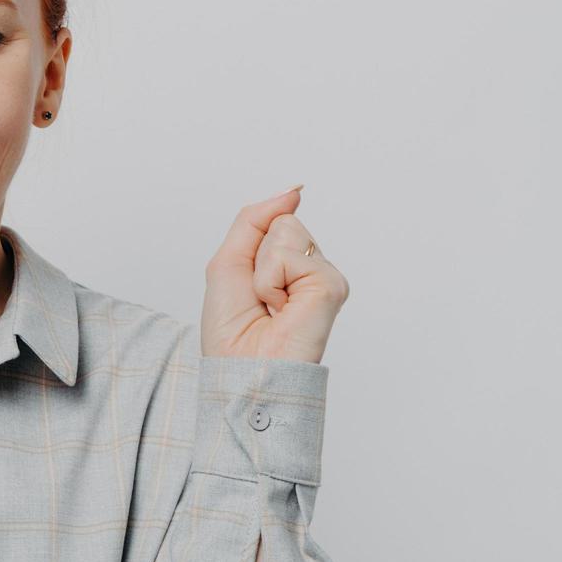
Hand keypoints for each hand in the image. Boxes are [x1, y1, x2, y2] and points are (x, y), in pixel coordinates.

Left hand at [200, 186, 348, 363]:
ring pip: (286, 231)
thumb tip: (293, 192)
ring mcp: (323, 277)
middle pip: (280, 222)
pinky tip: (282, 309)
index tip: (251, 286)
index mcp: (289, 266)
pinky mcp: (331, 286)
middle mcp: (311, 270)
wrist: (240, 370)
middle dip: (256, 257)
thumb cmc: (232, 329)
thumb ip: (255, 219)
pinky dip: (271, 281)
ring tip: (271, 304)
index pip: (272, 221)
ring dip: (262, 270)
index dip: (250, 247)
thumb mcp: (230, 261)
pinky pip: (289, 255)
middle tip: (260, 298)